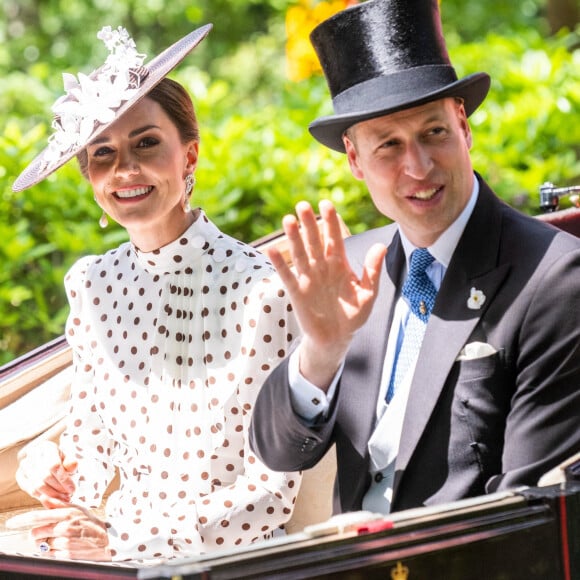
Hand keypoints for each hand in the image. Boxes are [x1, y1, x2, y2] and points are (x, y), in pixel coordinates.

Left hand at [8, 505, 109, 560]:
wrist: (107, 539)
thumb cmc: (91, 523)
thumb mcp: (77, 509)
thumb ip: (59, 504)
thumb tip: (44, 496)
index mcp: (66, 514)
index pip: (38, 516)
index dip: (22, 520)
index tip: (11, 523)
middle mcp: (64, 527)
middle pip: (36, 533)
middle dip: (38, 534)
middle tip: (48, 532)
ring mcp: (65, 542)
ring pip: (42, 545)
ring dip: (46, 543)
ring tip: (59, 539)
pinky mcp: (66, 556)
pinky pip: (50, 555)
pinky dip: (53, 552)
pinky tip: (63, 547)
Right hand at [16, 441, 77, 507]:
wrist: (50, 463)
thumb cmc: (62, 462)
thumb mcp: (70, 461)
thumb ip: (71, 463)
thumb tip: (73, 465)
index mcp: (47, 447)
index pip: (54, 465)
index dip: (64, 479)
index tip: (72, 489)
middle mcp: (33, 453)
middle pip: (45, 477)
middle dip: (58, 488)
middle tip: (68, 495)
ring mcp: (24, 464)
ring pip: (37, 485)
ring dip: (51, 494)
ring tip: (62, 498)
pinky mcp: (20, 475)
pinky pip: (30, 490)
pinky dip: (42, 496)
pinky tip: (52, 498)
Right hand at [267, 200, 385, 389]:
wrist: (337, 339)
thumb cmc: (353, 316)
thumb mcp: (368, 294)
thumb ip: (372, 270)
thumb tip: (381, 245)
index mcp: (339, 265)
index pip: (334, 238)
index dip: (331, 222)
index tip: (327, 204)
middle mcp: (322, 267)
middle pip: (314, 241)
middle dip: (309, 224)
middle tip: (303, 205)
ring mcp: (308, 278)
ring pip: (300, 254)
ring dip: (293, 238)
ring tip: (288, 220)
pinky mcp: (297, 292)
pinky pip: (287, 276)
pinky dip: (279, 263)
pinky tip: (272, 249)